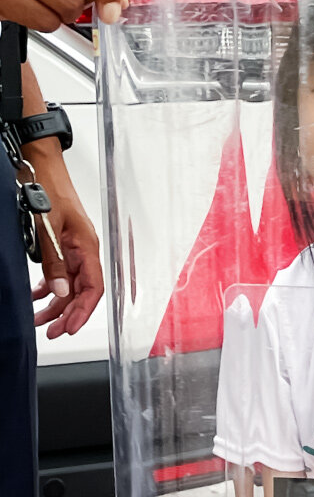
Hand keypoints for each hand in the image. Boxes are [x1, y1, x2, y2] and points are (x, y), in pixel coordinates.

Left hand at [26, 155, 103, 336]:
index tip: (70, 327)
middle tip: (53, 332)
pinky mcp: (63, 246)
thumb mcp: (48, 227)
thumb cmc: (50, 189)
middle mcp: (84, 252)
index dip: (83, 311)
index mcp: (88, 248)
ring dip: (56, 305)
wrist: (41, 165)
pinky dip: (49, 288)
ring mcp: (74, 250)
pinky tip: (38, 297)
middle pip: (81, 292)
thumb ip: (54, 261)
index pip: (93, 289)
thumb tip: (60, 292)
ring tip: (41, 320)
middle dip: (67, 315)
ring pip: (69, 286)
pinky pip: (60, 274)